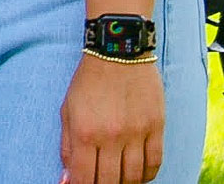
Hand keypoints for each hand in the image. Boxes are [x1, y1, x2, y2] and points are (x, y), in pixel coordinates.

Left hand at [61, 51, 164, 183]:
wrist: (118, 52)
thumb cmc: (88, 82)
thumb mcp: (67, 110)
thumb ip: (67, 146)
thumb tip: (67, 179)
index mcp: (85, 132)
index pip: (84, 178)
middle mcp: (111, 136)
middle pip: (110, 181)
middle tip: (100, 181)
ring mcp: (136, 133)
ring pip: (133, 177)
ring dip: (125, 183)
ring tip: (117, 179)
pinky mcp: (156, 127)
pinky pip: (154, 163)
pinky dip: (146, 175)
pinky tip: (137, 174)